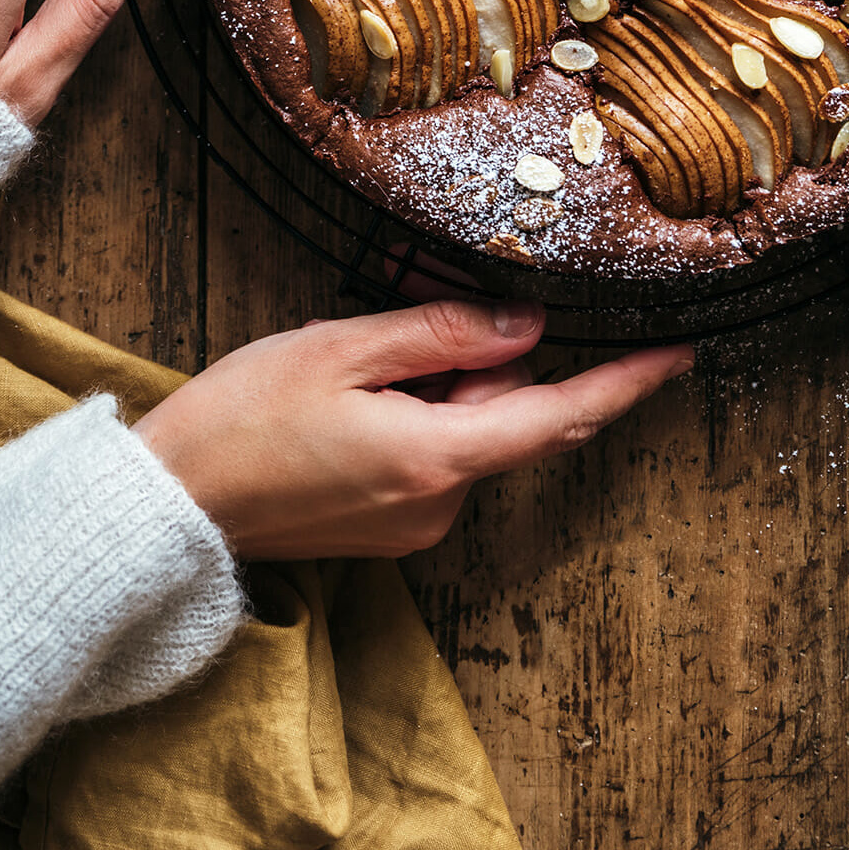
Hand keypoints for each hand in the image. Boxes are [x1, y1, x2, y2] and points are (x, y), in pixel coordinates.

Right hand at [134, 299, 693, 559]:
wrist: (170, 505)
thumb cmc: (241, 419)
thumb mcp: (342, 348)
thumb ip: (443, 334)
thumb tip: (525, 327)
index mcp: (435, 459)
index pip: (557, 418)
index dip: (624, 386)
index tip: (678, 357)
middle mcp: (437, 505)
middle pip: (502, 414)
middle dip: (477, 360)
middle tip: (404, 321)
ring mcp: (413, 524)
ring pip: (465, 430)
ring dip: (438, 384)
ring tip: (352, 364)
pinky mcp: (388, 528)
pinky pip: (433, 454)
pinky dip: (416, 412)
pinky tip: (349, 397)